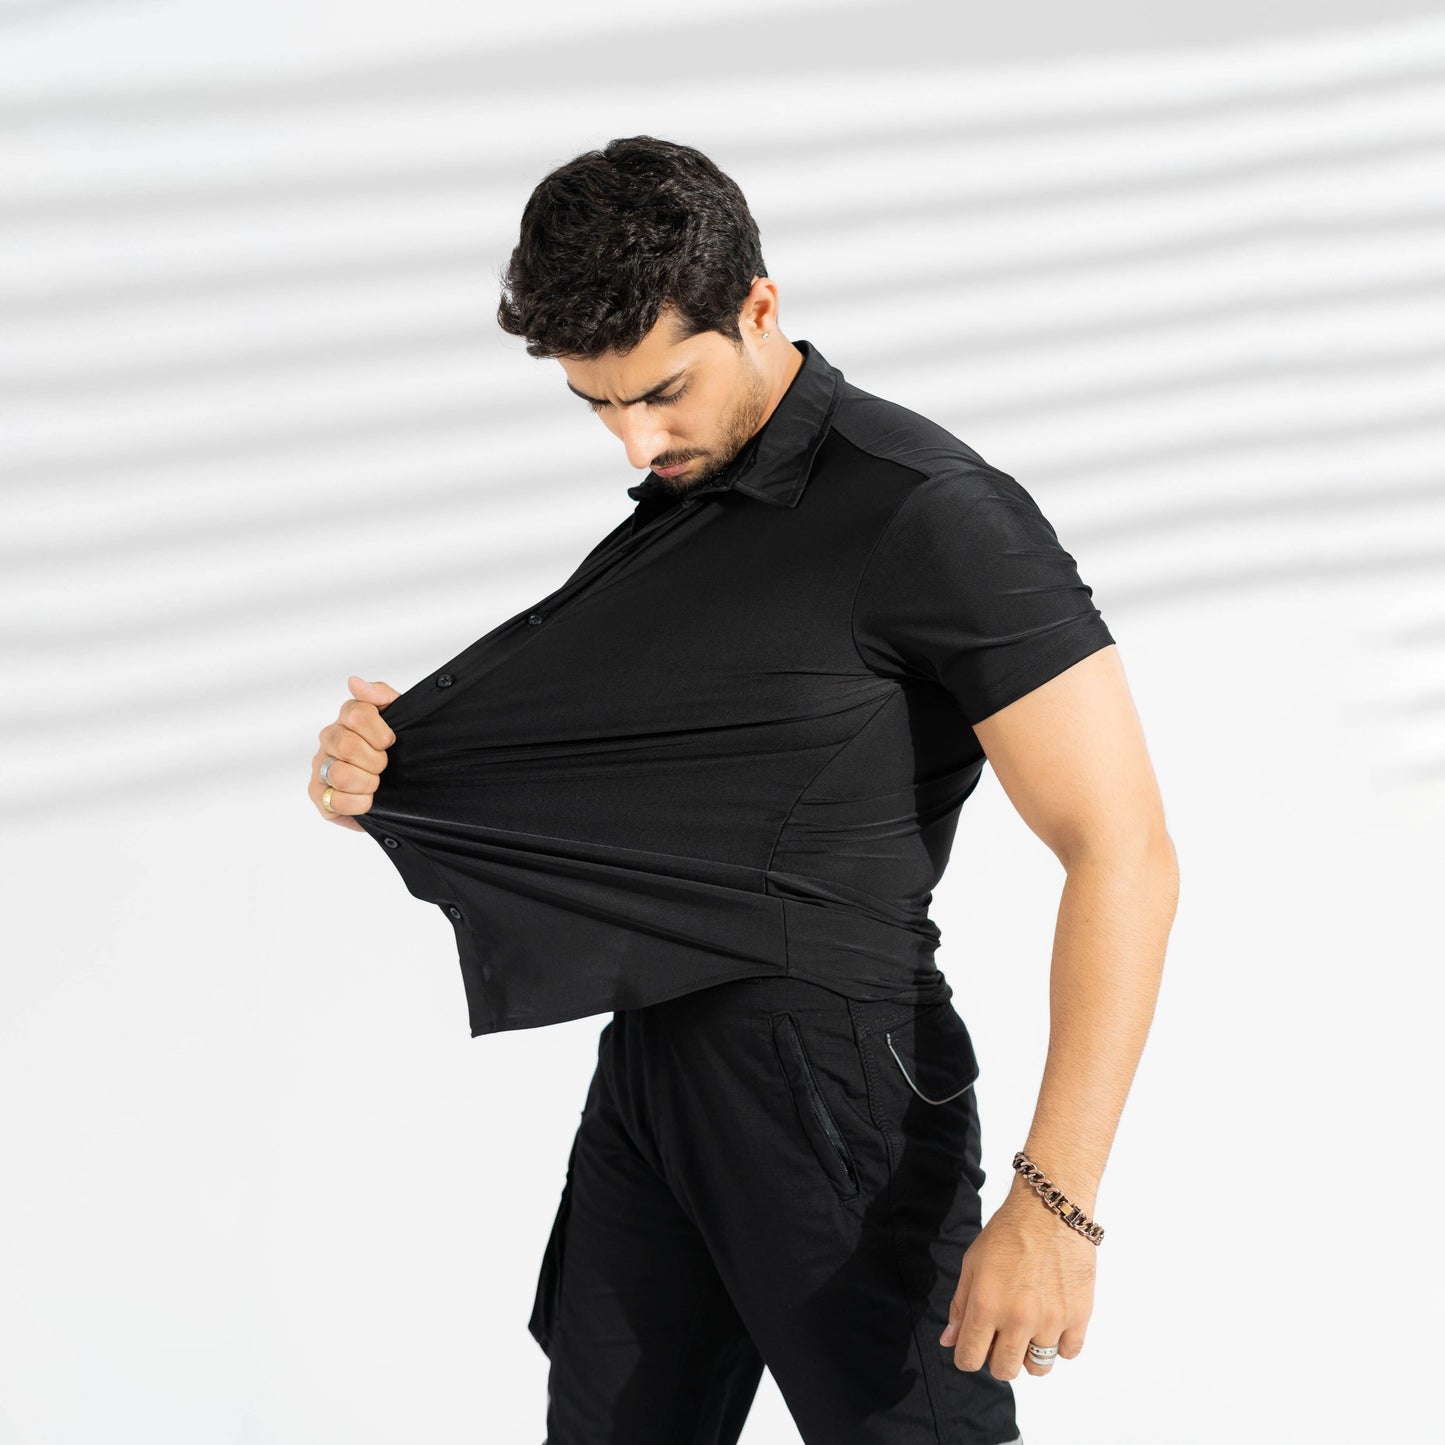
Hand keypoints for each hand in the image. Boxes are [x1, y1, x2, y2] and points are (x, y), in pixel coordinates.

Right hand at [309, 675, 399, 830]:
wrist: (403, 787)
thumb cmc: (399, 750)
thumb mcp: (402, 718)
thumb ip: (381, 695)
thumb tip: (354, 682)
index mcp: (348, 717)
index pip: (357, 714)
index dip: (380, 733)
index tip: (390, 742)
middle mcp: (329, 739)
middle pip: (347, 745)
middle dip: (375, 761)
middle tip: (383, 766)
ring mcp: (320, 766)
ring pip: (341, 774)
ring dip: (368, 783)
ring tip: (375, 783)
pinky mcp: (318, 794)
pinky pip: (335, 800)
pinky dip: (358, 803)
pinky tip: (367, 799)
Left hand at [938, 1175, 1096, 1380]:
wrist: (1050, 1209)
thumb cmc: (1008, 1233)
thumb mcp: (973, 1263)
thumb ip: (960, 1305)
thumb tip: (949, 1342)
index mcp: (986, 1304)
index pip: (969, 1358)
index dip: (966, 1356)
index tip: (972, 1348)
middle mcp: (1018, 1318)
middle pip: (1004, 1371)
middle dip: (997, 1358)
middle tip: (1001, 1336)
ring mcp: (1051, 1320)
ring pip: (1038, 1368)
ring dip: (1030, 1355)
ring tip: (1029, 1329)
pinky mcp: (1079, 1316)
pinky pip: (1068, 1353)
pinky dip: (1059, 1344)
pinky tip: (1052, 1321)